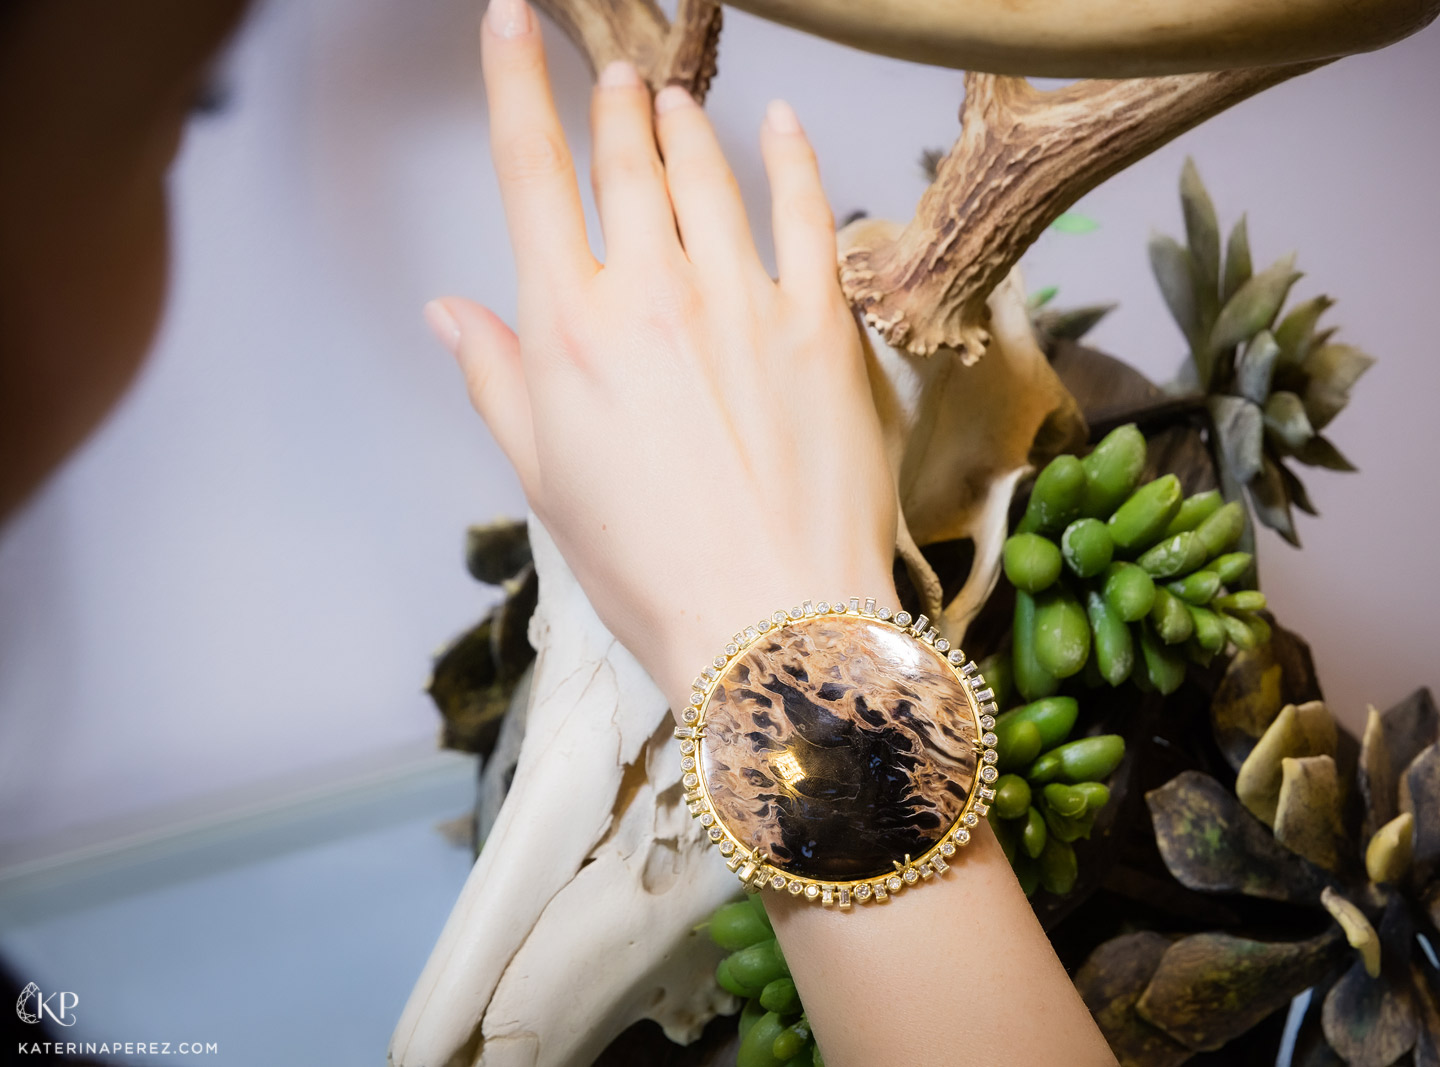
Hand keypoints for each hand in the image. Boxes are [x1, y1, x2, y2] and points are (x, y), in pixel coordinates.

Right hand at [425, 0, 898, 704]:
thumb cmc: (650, 570)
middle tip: (617, 73)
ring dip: (686, 125)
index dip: (514, 84)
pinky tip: (781, 124)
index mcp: (570, 330)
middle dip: (614, 105)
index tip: (511, 24)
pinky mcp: (820, 325)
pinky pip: (806, 213)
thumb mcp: (547, 482)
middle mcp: (653, 293)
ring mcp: (744, 300)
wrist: (771, 620)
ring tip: (675, 99)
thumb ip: (498, 382)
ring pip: (708, 175)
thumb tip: (451, 312)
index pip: (531, 173)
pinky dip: (792, 158)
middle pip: (624, 161)